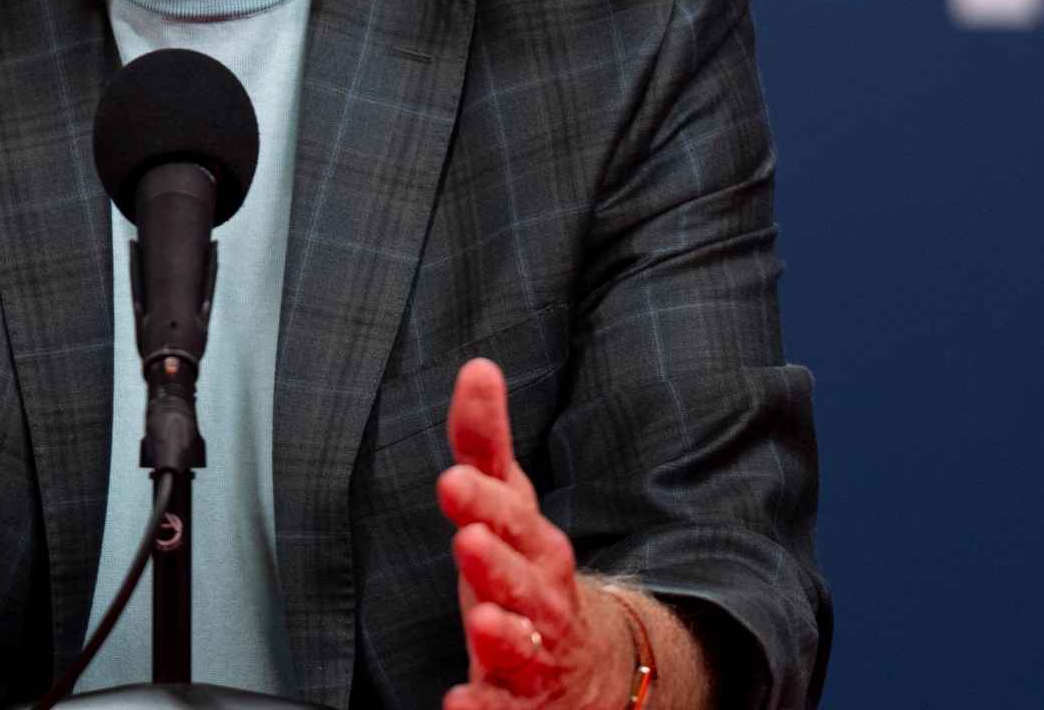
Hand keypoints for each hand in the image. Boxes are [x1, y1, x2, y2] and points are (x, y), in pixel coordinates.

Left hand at [436, 359, 629, 709]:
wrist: (591, 663)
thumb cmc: (532, 572)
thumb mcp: (509, 505)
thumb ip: (485, 443)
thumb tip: (476, 368)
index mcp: (533, 543)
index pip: (511, 514)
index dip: (484, 499)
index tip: (452, 481)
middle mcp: (541, 596)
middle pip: (522, 577)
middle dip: (497, 560)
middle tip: (469, 541)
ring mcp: (537, 651)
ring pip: (524, 642)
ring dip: (504, 631)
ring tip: (483, 623)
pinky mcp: (524, 701)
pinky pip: (506, 708)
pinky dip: (484, 709)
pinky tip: (459, 702)